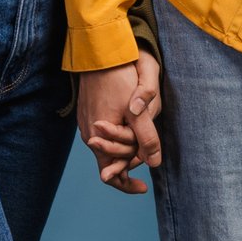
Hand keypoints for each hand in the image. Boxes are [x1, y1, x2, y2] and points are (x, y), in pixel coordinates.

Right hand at [78, 52, 163, 192]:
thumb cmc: (119, 77)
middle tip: (149, 161)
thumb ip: (146, 136)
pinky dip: (117, 136)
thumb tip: (155, 162)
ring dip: (124, 148)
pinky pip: (103, 133)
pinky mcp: (87, 111)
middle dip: (129, 164)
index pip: (111, 173)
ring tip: (142, 145)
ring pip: (107, 145)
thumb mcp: (138, 108)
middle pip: (110, 160)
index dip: (127, 184)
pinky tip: (130, 127)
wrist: (99, 51)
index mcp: (99, 138)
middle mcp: (89, 134)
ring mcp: (86, 122)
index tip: (143, 189)